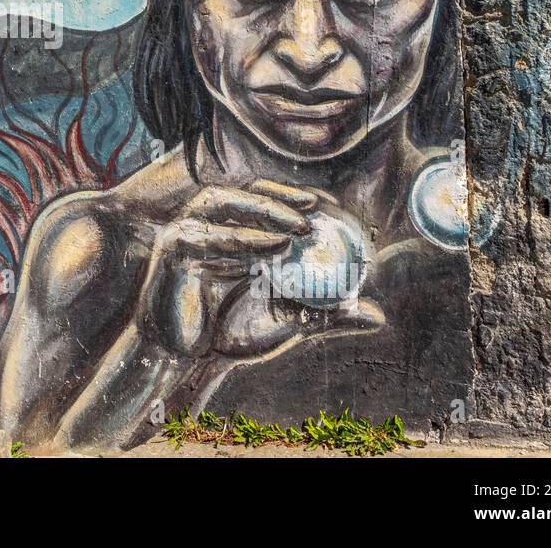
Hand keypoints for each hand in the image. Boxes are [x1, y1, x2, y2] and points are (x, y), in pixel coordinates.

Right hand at [130, 179, 319, 357]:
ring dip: (261, 212)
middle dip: (278, 198)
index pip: (259, 199)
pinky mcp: (173, 252)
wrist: (184, 357)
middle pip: (240, 192)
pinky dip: (239, 241)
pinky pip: (207, 238)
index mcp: (228, 230)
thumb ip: (326, 314)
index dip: (292, 196)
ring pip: (222, 205)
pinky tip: (270, 250)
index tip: (326, 202)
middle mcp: (204, 223)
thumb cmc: (229, 334)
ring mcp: (185, 233)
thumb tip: (377, 315)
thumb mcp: (287, 321)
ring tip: (296, 230)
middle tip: (313, 210)